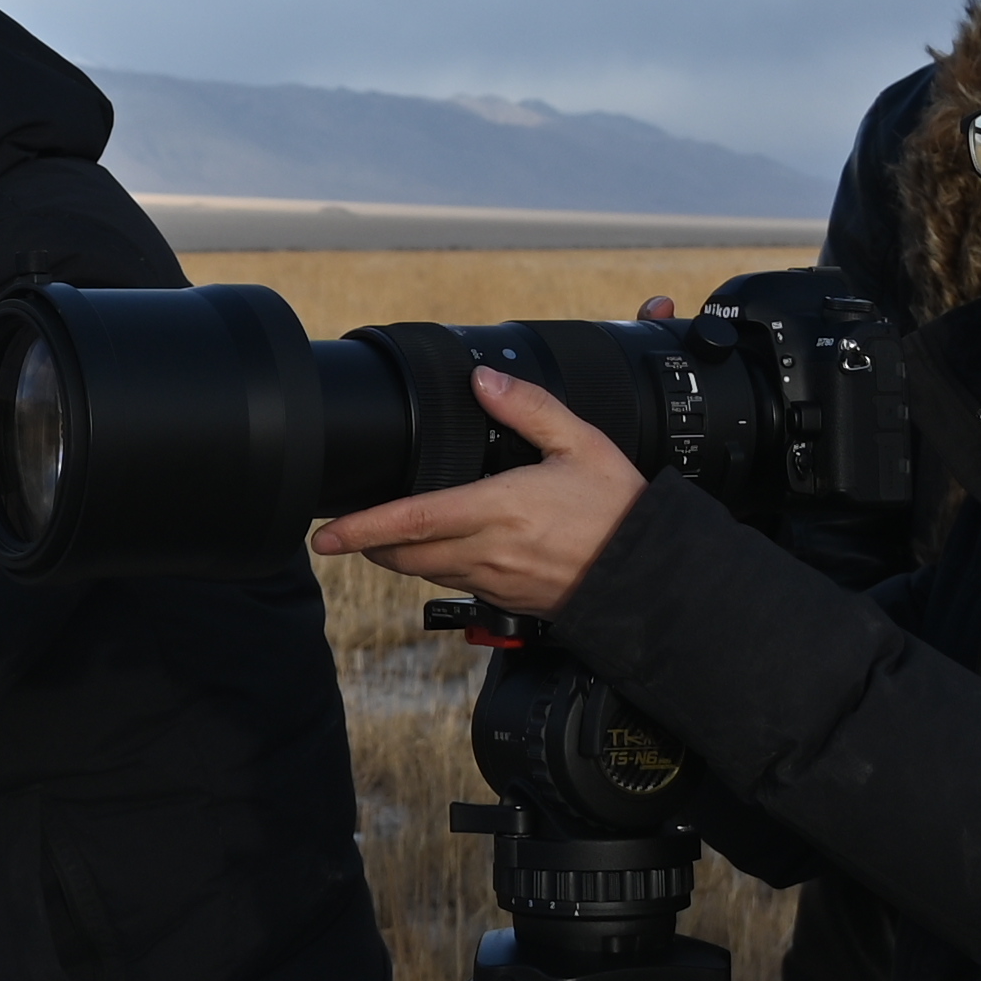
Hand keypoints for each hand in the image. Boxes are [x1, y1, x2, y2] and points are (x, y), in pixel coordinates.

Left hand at [310, 367, 642, 615]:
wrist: (653, 573)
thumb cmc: (620, 510)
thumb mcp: (581, 443)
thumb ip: (528, 408)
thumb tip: (485, 380)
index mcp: (500, 509)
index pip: (412, 521)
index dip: (363, 529)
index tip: (327, 535)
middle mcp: (490, 552)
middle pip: (406, 557)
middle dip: (369, 546)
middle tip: (343, 533)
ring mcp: (497, 582)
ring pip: (427, 574)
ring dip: (399, 558)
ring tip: (382, 537)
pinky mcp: (508, 600)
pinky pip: (457, 585)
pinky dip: (435, 568)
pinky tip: (438, 550)